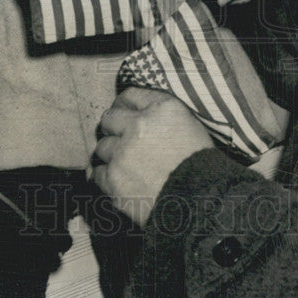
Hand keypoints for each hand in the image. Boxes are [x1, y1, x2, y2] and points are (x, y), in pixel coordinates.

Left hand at [91, 87, 212, 225]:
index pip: (130, 95)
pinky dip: (104, 175)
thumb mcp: (190, 126)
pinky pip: (97, 172)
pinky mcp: (114, 180)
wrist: (200, 202)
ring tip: (124, 162)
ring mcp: (123, 154)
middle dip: (113, 127)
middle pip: (109, 119)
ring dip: (110, 153)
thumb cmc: (200, 166)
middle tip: (120, 137)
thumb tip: (139, 114)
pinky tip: (115, 177)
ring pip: (102, 147)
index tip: (122, 111)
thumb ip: (163, 114)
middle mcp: (139, 126)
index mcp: (162, 109)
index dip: (124, 104)